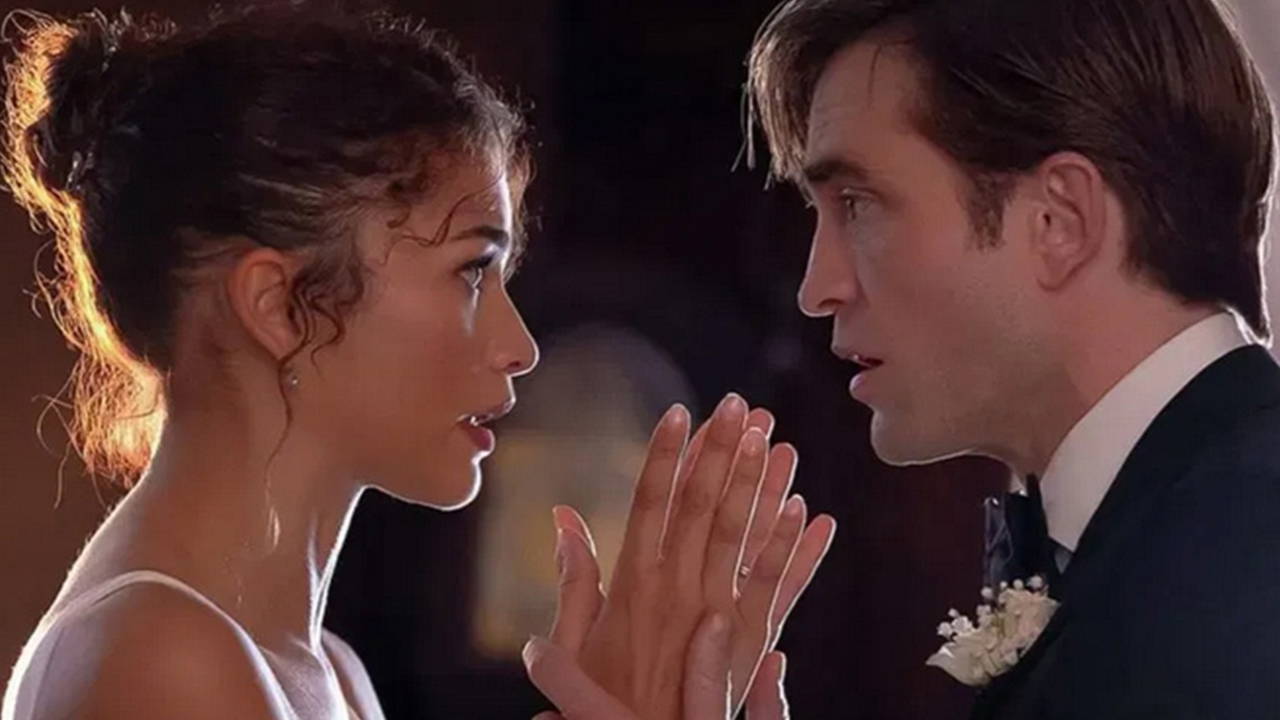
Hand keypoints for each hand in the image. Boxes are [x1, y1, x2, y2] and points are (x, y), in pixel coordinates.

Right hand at [546, 394, 834, 716]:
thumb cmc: (603, 696)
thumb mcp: (573, 639)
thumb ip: (574, 577)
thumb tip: (562, 516)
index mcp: (632, 581)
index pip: (651, 501)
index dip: (667, 454)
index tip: (681, 411)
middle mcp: (677, 589)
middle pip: (702, 506)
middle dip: (722, 452)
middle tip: (740, 405)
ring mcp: (716, 614)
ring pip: (743, 536)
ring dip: (761, 486)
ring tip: (778, 440)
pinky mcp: (749, 643)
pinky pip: (777, 589)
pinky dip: (797, 551)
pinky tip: (811, 512)